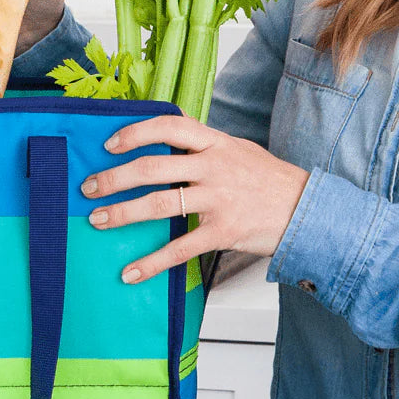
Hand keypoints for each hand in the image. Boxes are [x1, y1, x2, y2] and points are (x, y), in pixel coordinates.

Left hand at [81, 115, 309, 282]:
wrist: (310, 211)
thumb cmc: (267, 181)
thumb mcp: (237, 150)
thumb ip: (201, 146)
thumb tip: (161, 140)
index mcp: (215, 143)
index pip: (169, 126)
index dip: (136, 133)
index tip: (108, 144)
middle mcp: (215, 167)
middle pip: (153, 168)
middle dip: (114, 178)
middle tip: (88, 188)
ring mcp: (219, 200)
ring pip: (160, 205)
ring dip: (122, 214)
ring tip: (98, 221)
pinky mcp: (223, 232)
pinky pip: (179, 248)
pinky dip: (151, 262)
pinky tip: (130, 272)